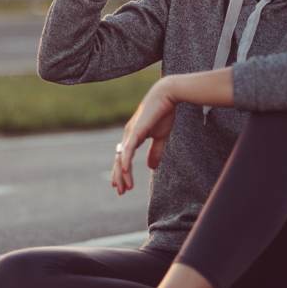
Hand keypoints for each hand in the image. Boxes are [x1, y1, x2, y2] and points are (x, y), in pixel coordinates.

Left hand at [112, 77, 177, 194]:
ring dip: (122, 174)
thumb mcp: (160, 137)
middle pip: (120, 160)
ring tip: (123, 188)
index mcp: (133, 136)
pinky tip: (125, 172)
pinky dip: (126, 161)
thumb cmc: (164, 113)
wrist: (167, 95)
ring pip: (122, 158)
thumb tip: (151, 168)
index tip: (123, 186)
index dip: (122, 172)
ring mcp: (130, 133)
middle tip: (120, 192)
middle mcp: (128, 135)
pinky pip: (128, 150)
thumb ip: (155, 152)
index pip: (123, 157)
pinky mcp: (135, 131)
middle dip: (119, 177)